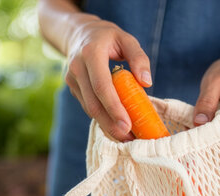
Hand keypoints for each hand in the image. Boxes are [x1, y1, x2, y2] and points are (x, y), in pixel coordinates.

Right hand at [65, 17, 151, 140]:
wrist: (78, 33)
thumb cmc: (107, 37)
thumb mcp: (126, 39)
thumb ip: (139, 58)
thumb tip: (147, 82)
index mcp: (91, 54)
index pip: (102, 87)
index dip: (114, 108)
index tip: (127, 125)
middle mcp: (77, 68)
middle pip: (93, 104)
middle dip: (110, 124)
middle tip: (128, 138)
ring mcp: (72, 80)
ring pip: (89, 109)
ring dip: (107, 125)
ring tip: (126, 136)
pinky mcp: (73, 89)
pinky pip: (88, 107)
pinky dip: (102, 118)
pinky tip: (116, 126)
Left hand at [193, 51, 219, 129]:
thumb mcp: (213, 80)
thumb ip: (206, 102)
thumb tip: (199, 123)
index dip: (206, 130)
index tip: (190, 127)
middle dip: (205, 130)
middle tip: (190, 122)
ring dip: (209, 130)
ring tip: (200, 116)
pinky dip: (215, 129)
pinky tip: (207, 119)